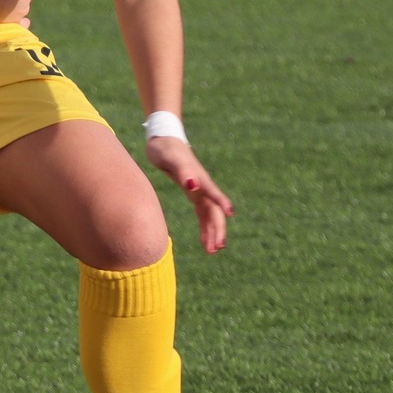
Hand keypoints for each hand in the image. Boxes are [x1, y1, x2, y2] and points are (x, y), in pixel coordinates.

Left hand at [144, 136, 233, 253]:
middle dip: (217, 229)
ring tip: (212, 251)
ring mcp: (199, 190)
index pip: (213, 195)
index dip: (222, 204)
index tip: (230, 215)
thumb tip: (193, 185)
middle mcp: (202, 186)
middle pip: (215, 211)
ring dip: (213, 232)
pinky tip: (205, 241)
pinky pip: (202, 214)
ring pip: (210, 215)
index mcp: (199, 179)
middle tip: (216, 249)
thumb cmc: (165, 149)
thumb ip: (183, 172)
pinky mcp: (193, 193)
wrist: (162, 141)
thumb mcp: (171, 160)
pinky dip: (204, 227)